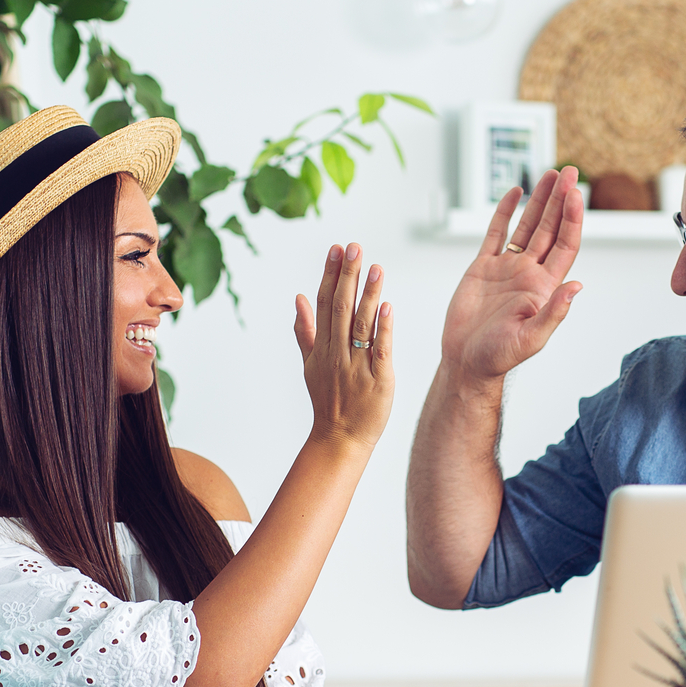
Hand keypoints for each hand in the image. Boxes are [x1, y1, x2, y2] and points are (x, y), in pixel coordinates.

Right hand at [294, 243, 394, 448]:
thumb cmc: (329, 402)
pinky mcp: (378, 380)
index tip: (336, 249)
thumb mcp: (310, 364)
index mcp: (321, 347)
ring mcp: (356, 367)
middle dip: (347, 276)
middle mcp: (336, 353)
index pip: (323, 304)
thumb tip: (298, 296)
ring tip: (376, 267)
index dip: (329, 274)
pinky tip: (388, 306)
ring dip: (367, 295)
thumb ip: (305, 330)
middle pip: (340, 308)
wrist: (339, 440)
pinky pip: (380, 350)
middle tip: (355, 247)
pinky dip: (384, 329)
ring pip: (361, 325)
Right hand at [440, 167, 584, 383]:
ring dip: (540, 201)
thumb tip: (577, 286)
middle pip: (550, 228)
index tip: (575, 194)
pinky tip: (516, 192)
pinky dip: (505, 211)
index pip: (565, 244)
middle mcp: (529, 273)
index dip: (572, 218)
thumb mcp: (530, 338)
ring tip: (551, 175)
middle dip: (561, 199)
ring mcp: (507, 268)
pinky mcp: (483, 268)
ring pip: (527, 225)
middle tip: (569, 172)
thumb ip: (554, 312)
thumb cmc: (498, 357)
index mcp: (544, 287)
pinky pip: (497, 233)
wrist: (466, 362)